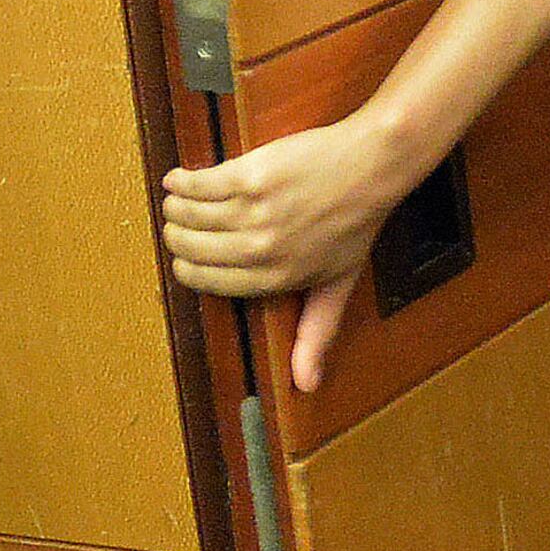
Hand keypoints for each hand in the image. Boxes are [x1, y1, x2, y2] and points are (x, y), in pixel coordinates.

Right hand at [163, 117, 415, 392]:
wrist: (375, 165)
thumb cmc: (355, 221)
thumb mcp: (339, 283)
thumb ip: (316, 333)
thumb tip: (306, 385)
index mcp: (275, 279)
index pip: (203, 280)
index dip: (188, 267)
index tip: (188, 255)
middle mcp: (260, 250)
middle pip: (188, 248)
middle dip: (179, 237)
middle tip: (183, 224)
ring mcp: (254, 212)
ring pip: (184, 215)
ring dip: (175, 208)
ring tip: (180, 201)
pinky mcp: (250, 176)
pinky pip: (194, 185)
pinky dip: (180, 182)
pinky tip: (179, 180)